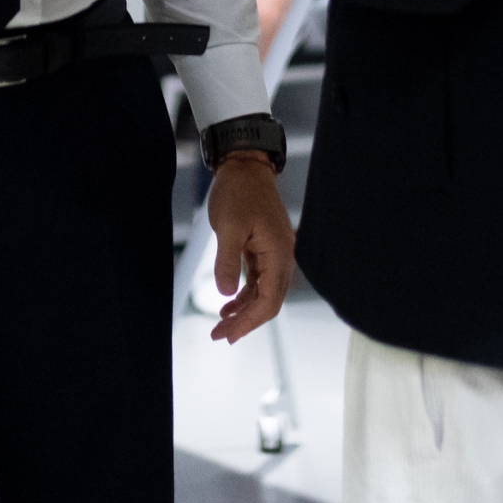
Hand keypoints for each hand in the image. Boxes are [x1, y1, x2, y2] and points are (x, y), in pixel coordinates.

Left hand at [203, 152, 296, 342]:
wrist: (244, 166)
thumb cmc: (238, 192)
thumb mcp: (228, 227)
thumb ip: (228, 261)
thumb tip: (227, 293)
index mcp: (278, 253)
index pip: (270, 299)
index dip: (250, 321)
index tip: (229, 334)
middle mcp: (282, 257)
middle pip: (269, 301)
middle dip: (246, 321)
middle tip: (220, 336)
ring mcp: (273, 254)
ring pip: (263, 293)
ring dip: (243, 311)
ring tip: (220, 326)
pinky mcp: (263, 249)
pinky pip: (257, 280)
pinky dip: (244, 295)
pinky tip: (228, 305)